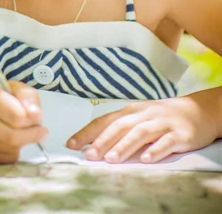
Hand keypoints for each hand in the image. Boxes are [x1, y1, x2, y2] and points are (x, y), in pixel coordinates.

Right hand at [0, 81, 47, 163]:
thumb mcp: (12, 88)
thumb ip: (26, 96)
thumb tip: (36, 115)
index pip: (14, 114)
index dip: (31, 118)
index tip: (38, 117)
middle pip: (12, 135)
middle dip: (32, 134)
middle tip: (42, 132)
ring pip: (10, 148)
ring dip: (24, 143)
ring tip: (27, 134)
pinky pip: (4, 159)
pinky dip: (15, 152)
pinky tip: (14, 142)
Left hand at [66, 91, 220, 163]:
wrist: (198, 110)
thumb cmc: (161, 116)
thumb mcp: (139, 117)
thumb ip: (119, 128)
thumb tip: (92, 143)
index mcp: (131, 110)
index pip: (105, 120)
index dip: (88, 132)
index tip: (71, 143)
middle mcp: (144, 114)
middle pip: (121, 126)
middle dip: (104, 141)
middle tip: (90, 155)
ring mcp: (162, 123)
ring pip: (141, 133)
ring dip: (125, 146)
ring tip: (112, 159)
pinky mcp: (179, 134)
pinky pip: (166, 142)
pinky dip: (155, 150)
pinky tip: (146, 159)